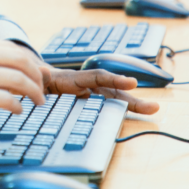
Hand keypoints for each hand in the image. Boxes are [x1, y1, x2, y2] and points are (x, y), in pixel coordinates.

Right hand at [0, 34, 46, 117]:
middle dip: (38, 74)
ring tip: (37, 100)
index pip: (11, 47)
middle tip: (42, 87)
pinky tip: (18, 110)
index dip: (31, 61)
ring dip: (34, 91)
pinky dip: (17, 105)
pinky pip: (5, 99)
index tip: (38, 72)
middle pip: (21, 59)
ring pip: (18, 78)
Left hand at [40, 66, 158, 114]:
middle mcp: (85, 85)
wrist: (35, 79)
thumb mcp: (35, 79)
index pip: (97, 77)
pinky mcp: (89, 104)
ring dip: (132, 105)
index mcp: (72, 79)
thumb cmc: (35, 79)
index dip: (114, 79)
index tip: (132, 82)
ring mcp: (89, 95)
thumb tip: (42, 72)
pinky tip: (137, 116)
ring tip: (153, 110)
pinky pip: (107, 107)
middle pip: (112, 91)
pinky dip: (122, 110)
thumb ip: (39, 77)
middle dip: (132, 99)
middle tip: (154, 106)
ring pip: (114, 99)